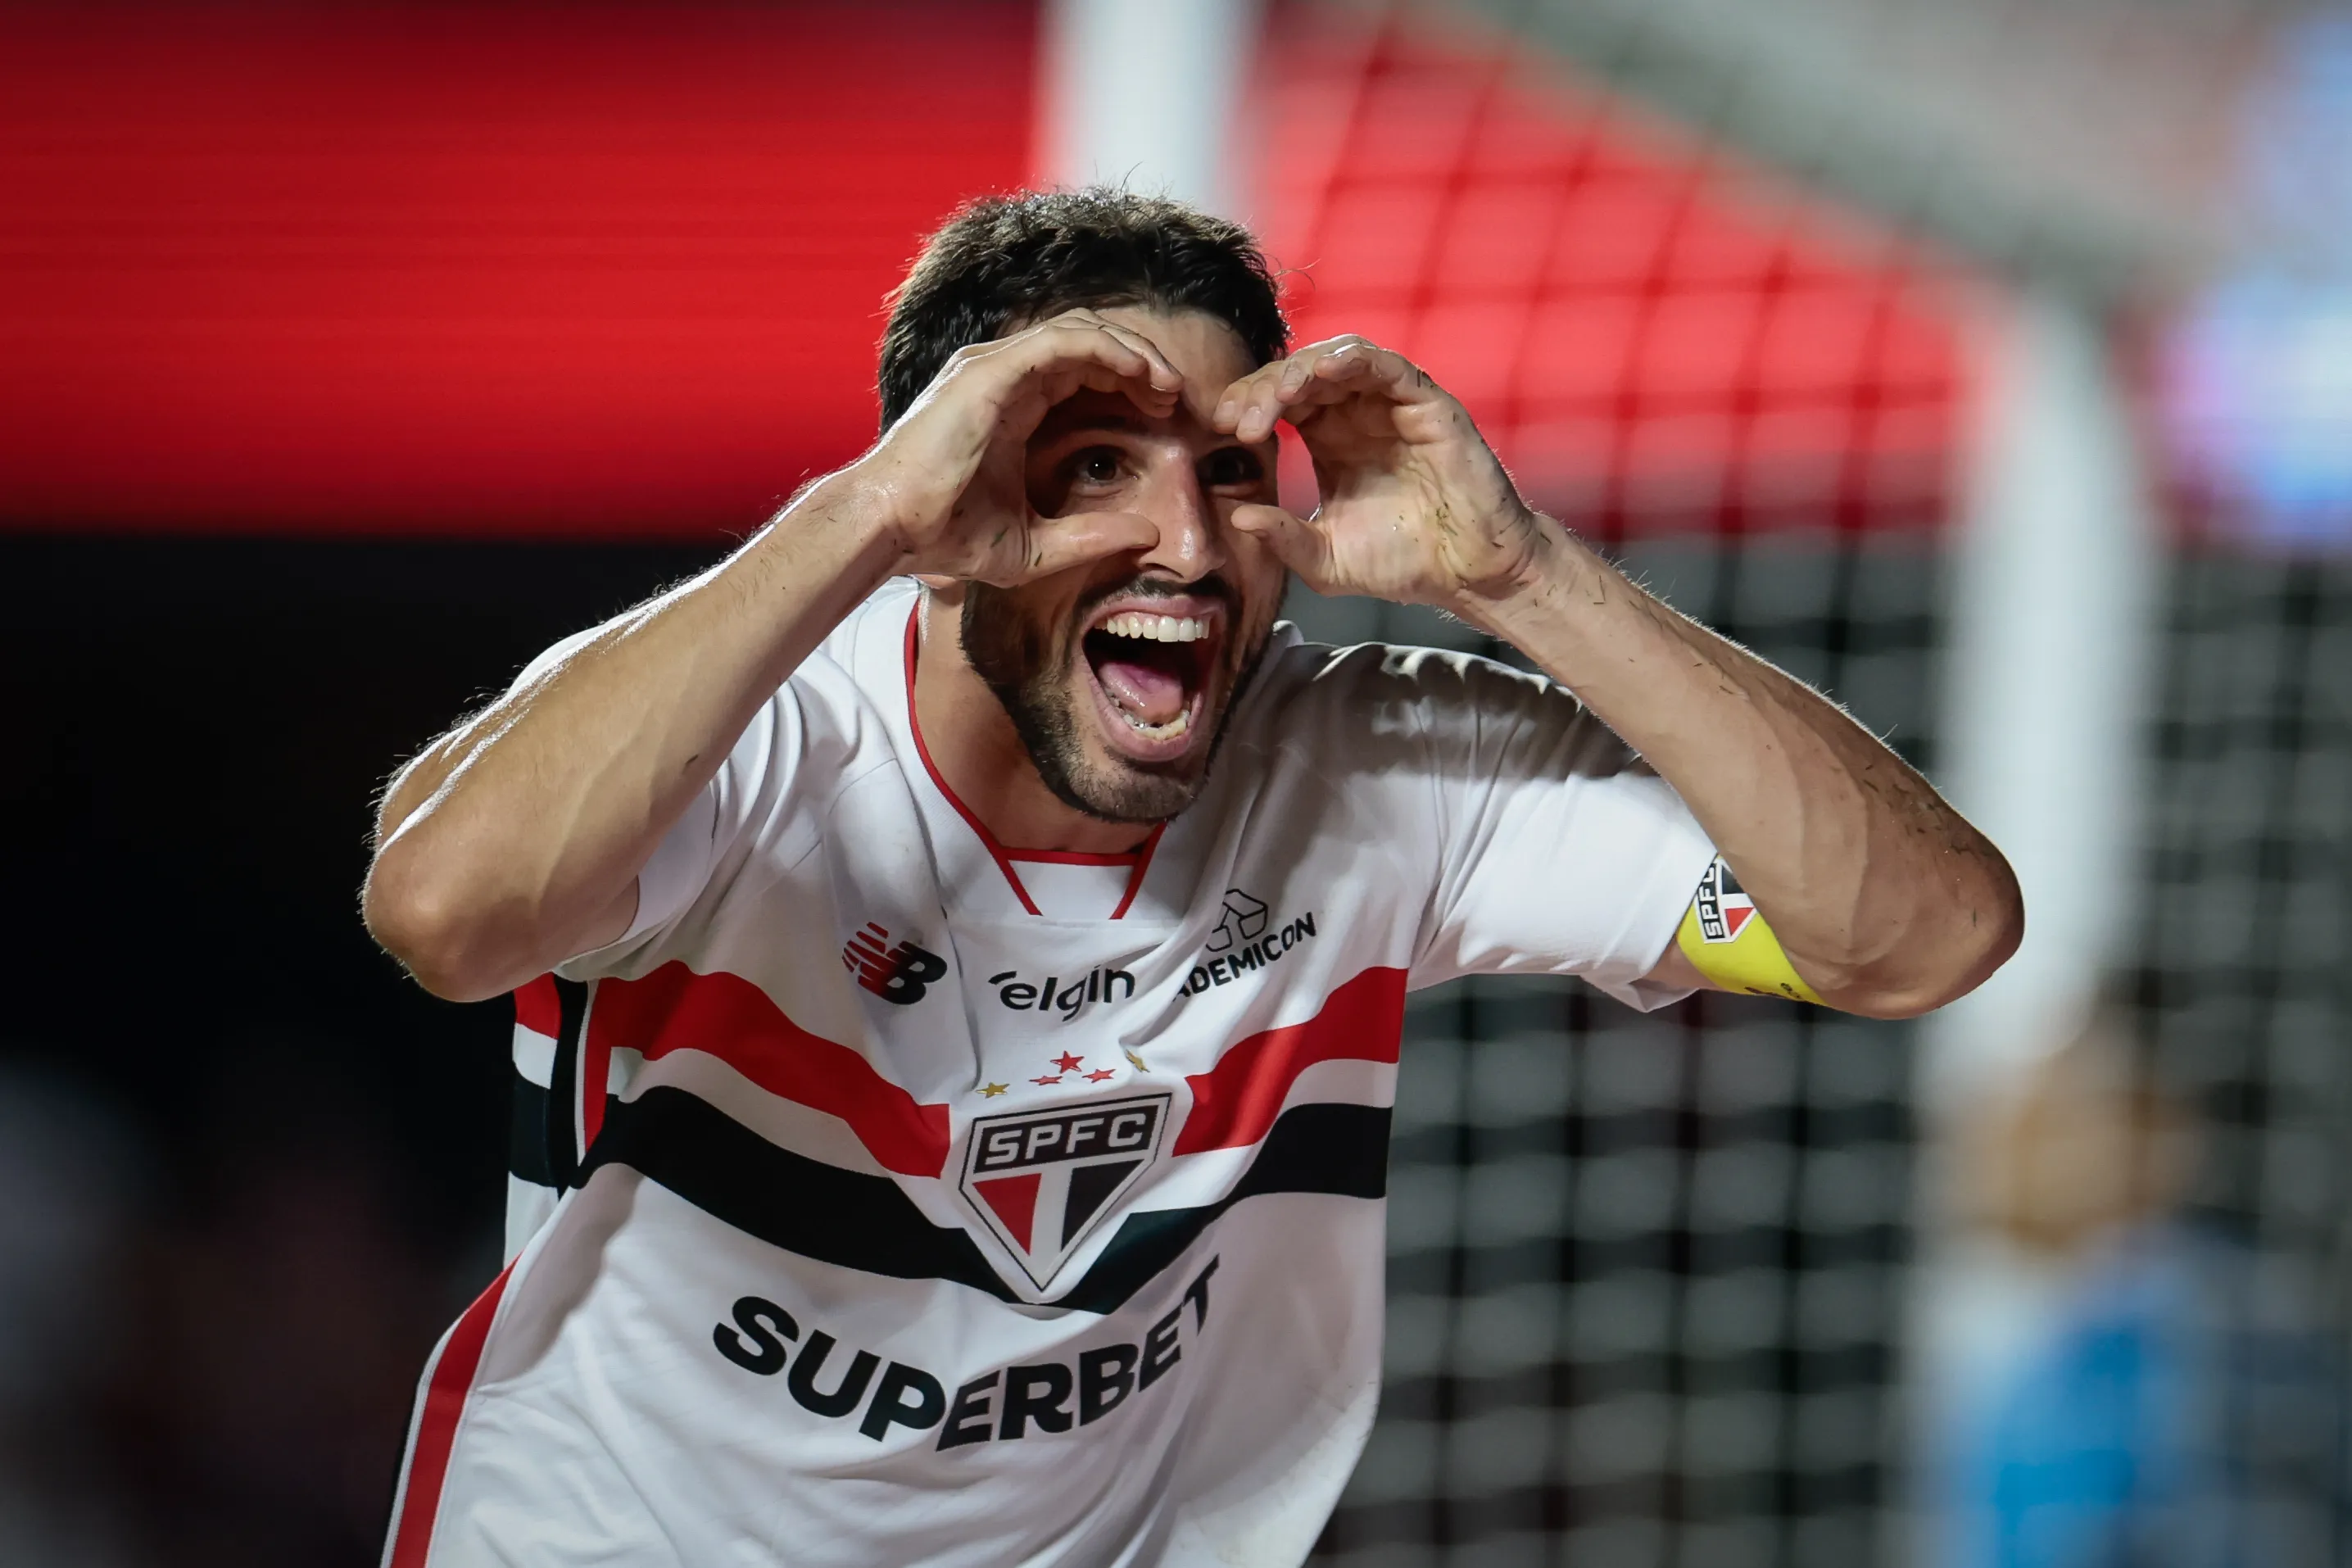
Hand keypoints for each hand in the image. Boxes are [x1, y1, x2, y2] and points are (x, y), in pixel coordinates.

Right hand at [854, 309, 1182, 584]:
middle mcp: (1004, 378)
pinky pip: (1063, 340)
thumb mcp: (1035, 547)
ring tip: (1167, 385)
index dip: (1129, 385)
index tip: (1167, 416)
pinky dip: (1108, 350)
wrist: (891, 529)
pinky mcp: (990, 370)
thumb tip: (1149, 536)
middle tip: (1177, 397)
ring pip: (1081, 332)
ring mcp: (995, 368)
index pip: (1083, 372)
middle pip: (1089, 344)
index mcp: (1013, 408)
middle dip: (1140, 363)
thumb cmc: (945, 538)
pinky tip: (1140, 375)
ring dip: (1131, 352)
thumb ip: (1090, 537)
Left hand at [1212, 336, 1553, 610]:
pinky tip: (1323, 374)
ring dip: (1301, 370)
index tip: (1222, 429)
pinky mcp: (1426, 404)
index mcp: (1328, 437)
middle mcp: (1357, 412)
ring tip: (1276, 397)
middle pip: (1300, 374)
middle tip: (1239, 420)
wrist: (1467, 573)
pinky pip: (1386, 366)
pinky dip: (1354, 360)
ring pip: (1338, 359)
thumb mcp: (1325, 559)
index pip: (1279, 400)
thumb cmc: (1401, 563)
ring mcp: (1391, 404)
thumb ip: (1283, 539)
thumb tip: (1237, 517)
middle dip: (1264, 388)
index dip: (1249, 403)